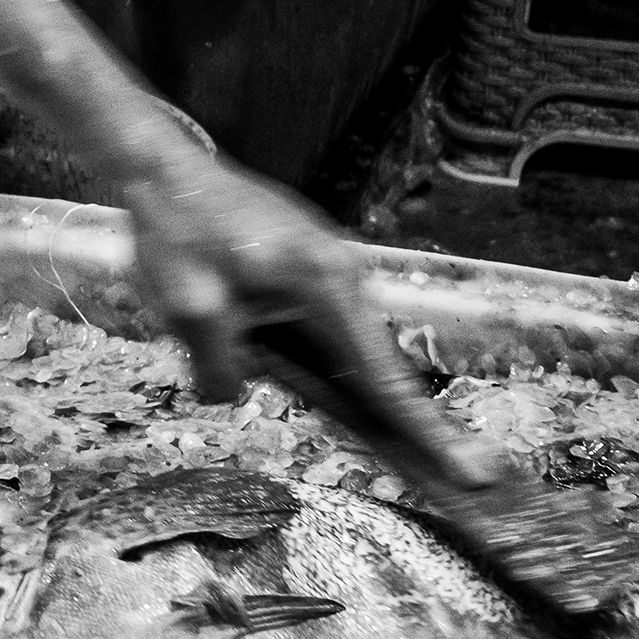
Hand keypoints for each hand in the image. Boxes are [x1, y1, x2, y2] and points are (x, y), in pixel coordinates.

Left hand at [122, 148, 499, 491]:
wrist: (164, 165)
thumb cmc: (177, 231)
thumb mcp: (189, 311)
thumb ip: (222, 369)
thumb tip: (234, 394)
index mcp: (326, 284)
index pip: (384, 379)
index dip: (427, 433)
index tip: (474, 472)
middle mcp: (345, 271)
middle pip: (377, 364)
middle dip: (400, 419)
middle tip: (459, 471)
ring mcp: (333, 263)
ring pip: (346, 343)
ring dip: (345, 382)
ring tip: (357, 411)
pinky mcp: (312, 263)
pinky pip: (328, 322)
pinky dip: (324, 353)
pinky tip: (292, 358)